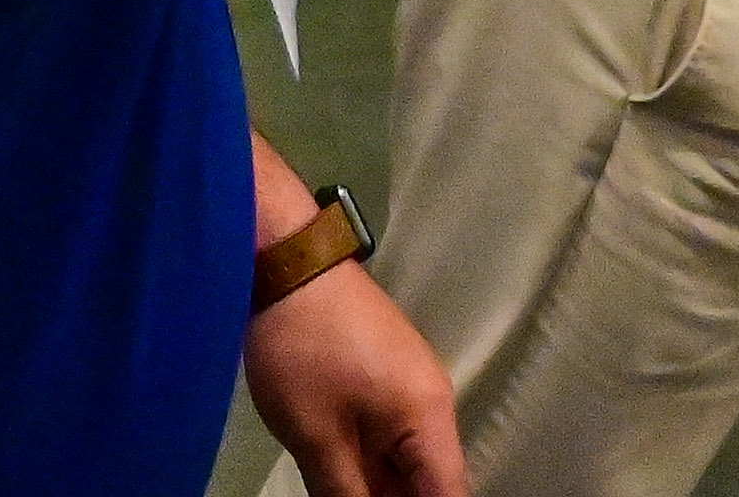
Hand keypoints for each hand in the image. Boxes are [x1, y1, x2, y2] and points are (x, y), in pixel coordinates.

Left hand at [243, 259, 468, 496]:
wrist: (290, 264)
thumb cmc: (305, 352)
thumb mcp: (316, 437)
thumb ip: (344, 493)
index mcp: (429, 417)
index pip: (449, 494)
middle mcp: (432, 403)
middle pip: (430, 480)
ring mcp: (409, 387)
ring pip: (406, 461)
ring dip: (380, 489)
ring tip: (342, 492)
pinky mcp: (385, 377)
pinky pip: (390, 437)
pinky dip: (370, 466)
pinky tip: (340, 481)